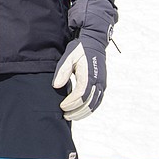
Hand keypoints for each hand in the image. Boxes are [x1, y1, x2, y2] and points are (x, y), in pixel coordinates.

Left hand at [52, 0, 115, 120]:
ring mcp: (102, 84)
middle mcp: (98, 81)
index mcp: (89, 74)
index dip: (71, 102)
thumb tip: (56, 86)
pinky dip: (89, 109)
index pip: (81, 94)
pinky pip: (97, 101)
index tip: (61, 106)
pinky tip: (80, 112)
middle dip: (76, 111)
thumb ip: (62, 72)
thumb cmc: (79, 50)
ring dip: (83, 112)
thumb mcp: (68, 57)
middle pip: (89, 102)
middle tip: (64, 115)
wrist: (94, 43)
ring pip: (94, 104)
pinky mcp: (102, 85)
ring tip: (70, 116)